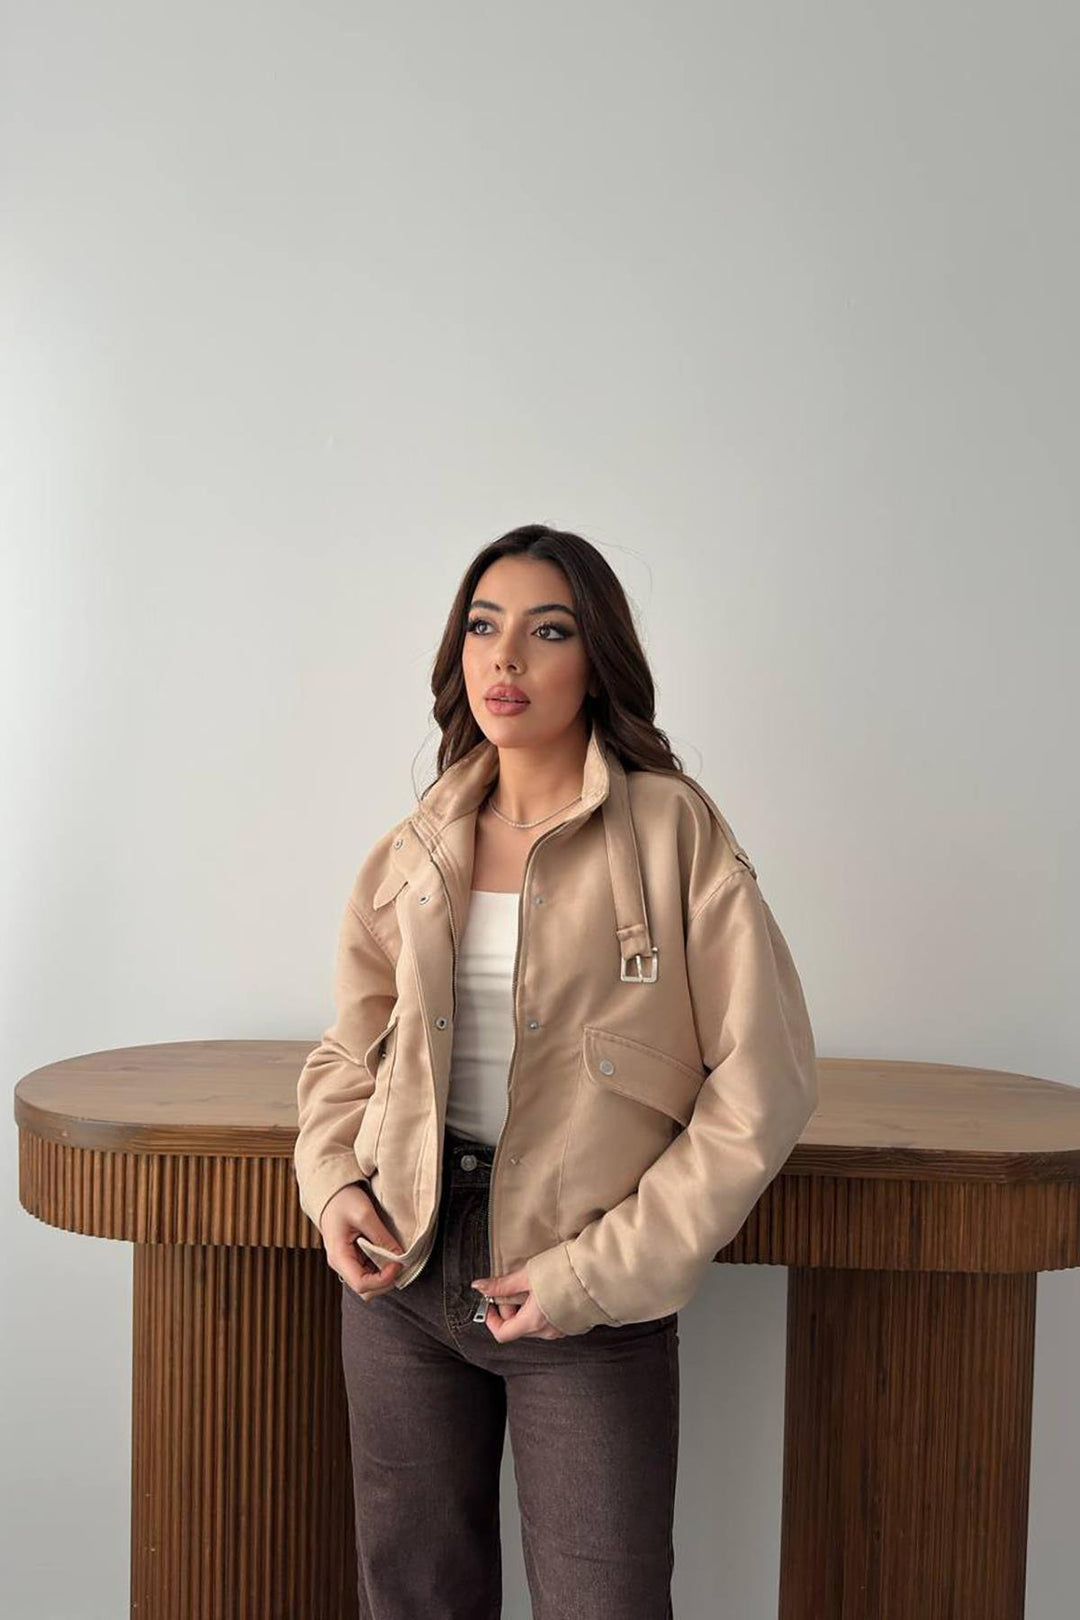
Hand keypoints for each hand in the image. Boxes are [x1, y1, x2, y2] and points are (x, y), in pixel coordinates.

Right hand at [320, 1181, 404, 1300]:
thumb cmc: (343, 1201)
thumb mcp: (364, 1215)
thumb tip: (400, 1256)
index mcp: (339, 1257)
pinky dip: (383, 1269)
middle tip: (400, 1262)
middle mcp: (342, 1265)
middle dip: (386, 1281)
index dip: (383, 1279)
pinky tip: (389, 1254)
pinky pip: (370, 1272)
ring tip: (396, 1258)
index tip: (398, 1263)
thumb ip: (382, 1237)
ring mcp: (348, 1263)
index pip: (362, 1284)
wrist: (332, 1193)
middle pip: (366, 1290)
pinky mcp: (355, 1258)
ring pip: (369, 1284)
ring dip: (385, 1276)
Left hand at [469, 1266, 566, 1340]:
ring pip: (534, 1324)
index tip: (491, 1301)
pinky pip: (551, 1321)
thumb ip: (503, 1284)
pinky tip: (551, 1290)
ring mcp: (562, 1330)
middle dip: (511, 1309)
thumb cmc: (566, 1271)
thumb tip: (479, 1287)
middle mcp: (547, 1332)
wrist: (602, 1273)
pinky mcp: (574, 1324)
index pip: (502, 1333)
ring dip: (528, 1309)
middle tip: (515, 1286)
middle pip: (518, 1327)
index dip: (491, 1318)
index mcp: (532, 1322)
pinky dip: (544, 1309)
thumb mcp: (528, 1274)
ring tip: (535, 1285)